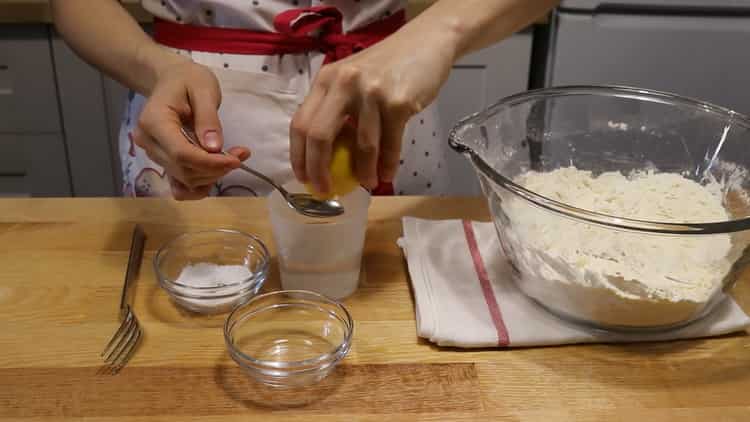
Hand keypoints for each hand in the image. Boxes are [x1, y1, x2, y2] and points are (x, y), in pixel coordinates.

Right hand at [133, 59, 250, 199]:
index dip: (210, 163)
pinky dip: (201, 184)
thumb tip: (214, 148)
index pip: (181, 154)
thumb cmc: (187, 79)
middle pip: (184, 170)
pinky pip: (180, 185)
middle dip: (216, 168)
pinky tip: (217, 171)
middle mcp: (149, 142)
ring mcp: (153, 154)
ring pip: (185, 180)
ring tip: (234, 157)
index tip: (236, 160)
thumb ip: (208, 118)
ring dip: (213, 175)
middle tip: (241, 154)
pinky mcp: (163, 162)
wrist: (171, 80)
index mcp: (153, 121)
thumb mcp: (203, 89)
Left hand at [290, 26, 457, 193]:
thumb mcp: (353, 80)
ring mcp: (371, 93)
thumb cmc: (387, 67)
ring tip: (367, 183)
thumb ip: (338, 110)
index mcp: (326, 80)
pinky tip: (386, 174)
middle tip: (325, 189)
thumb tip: (328, 156)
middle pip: (319, 136)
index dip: (299, 156)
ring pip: (360, 145)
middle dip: (318, 170)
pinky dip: (387, 164)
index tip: (304, 178)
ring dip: (363, 172)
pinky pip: (389, 144)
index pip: (300, 123)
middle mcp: (343, 84)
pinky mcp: (398, 102)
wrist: (426, 42)